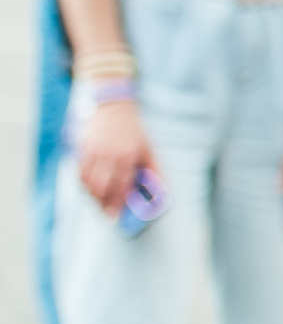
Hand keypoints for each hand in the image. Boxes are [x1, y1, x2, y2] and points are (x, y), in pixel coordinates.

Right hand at [76, 98, 154, 214]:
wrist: (113, 107)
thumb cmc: (133, 130)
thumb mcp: (148, 149)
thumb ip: (154, 170)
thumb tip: (161, 190)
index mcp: (127, 156)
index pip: (120, 185)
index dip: (116, 202)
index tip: (114, 215)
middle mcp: (109, 155)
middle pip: (101, 186)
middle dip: (102, 203)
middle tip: (105, 213)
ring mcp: (93, 151)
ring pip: (87, 181)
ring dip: (91, 195)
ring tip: (97, 202)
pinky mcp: (82, 147)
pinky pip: (79, 171)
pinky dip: (82, 183)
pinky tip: (88, 188)